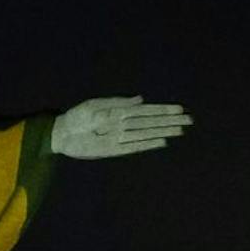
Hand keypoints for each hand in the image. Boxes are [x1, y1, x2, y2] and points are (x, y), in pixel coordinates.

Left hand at [50, 96, 191, 158]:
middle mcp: (122, 124)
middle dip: (169, 121)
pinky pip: (132, 148)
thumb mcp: (95, 105)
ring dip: (162, 132)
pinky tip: (161, 142)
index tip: (180, 109)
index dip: (163, 110)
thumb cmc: (77, 116)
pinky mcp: (111, 150)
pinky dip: (146, 145)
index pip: (146, 110)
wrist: (60, 133)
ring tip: (180, 131)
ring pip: (145, 134)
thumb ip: (117, 103)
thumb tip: (140, 100)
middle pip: (150, 123)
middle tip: (189, 120)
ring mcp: (118, 138)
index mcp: (119, 111)